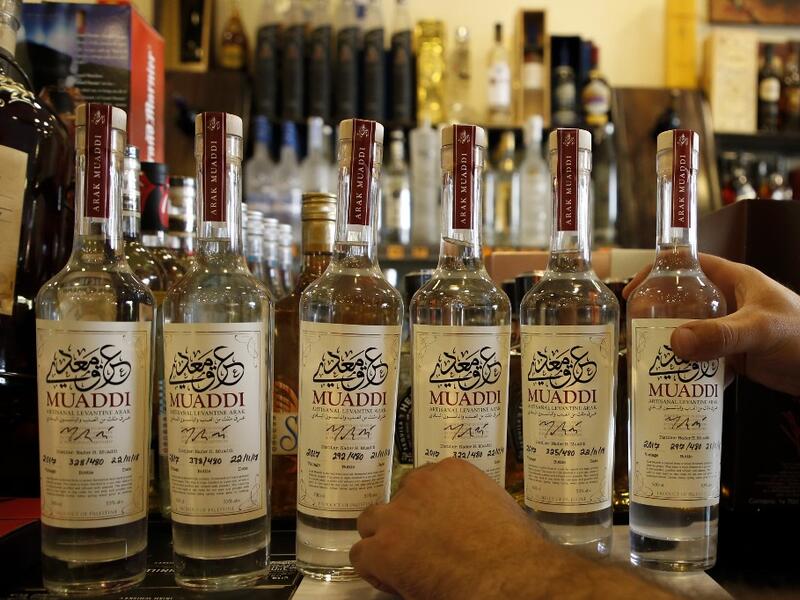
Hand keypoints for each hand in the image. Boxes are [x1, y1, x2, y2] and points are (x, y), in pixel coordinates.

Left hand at [351, 458, 680, 599]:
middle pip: (395, 499)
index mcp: (451, 471)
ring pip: (370, 523)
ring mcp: (398, 514)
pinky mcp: (384, 547)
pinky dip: (375, 571)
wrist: (510, 577)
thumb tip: (480, 521)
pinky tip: (396, 582)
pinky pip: (362, 555)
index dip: (425, 510)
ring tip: (403, 566)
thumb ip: (479, 503)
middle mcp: (420, 484)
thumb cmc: (520, 551)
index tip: (435, 529)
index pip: (423, 483)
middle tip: (418, 548)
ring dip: (383, 542)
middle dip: (402, 521)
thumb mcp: (503, 508)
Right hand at [624, 254, 799, 395]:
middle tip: (632, 331)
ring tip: (644, 359)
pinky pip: (702, 358)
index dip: (657, 272)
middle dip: (655, 315)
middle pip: (681, 301)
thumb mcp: (760, 330)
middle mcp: (727, 302)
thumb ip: (720, 336)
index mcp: (734, 280)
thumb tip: (675, 342)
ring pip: (689, 332)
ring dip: (669, 345)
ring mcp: (730, 329)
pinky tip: (672, 381)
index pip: (687, 264)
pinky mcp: (734, 356)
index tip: (633, 291)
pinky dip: (687, 369)